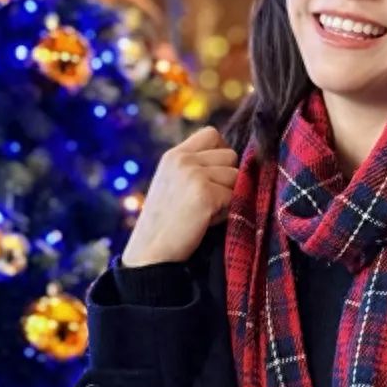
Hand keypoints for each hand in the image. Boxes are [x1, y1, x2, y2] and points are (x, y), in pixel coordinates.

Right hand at [120, 126, 238, 266]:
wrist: (150, 253)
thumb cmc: (165, 224)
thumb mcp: (173, 184)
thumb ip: (195, 167)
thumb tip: (234, 160)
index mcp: (173, 156)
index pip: (211, 134)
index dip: (220, 152)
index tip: (214, 176)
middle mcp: (183, 160)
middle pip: (230, 155)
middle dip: (227, 178)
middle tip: (208, 200)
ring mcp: (194, 175)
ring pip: (236, 175)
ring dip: (229, 195)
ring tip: (206, 212)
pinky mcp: (206, 193)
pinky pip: (235, 196)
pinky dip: (226, 212)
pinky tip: (207, 221)